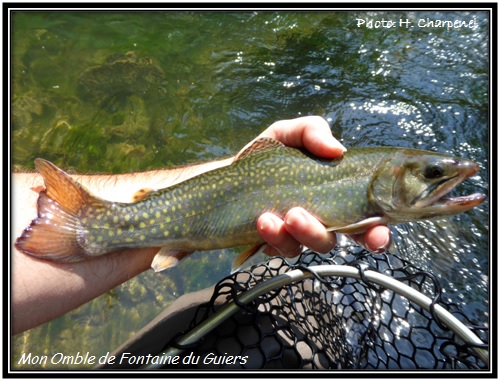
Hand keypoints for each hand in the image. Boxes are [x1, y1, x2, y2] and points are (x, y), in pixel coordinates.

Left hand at [252, 116, 391, 256]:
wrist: (230, 174)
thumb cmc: (267, 154)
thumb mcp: (289, 133)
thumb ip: (312, 131)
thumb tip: (337, 149)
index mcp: (335, 196)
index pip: (366, 222)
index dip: (377, 233)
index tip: (377, 234)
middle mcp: (320, 220)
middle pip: (332, 240)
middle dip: (319, 235)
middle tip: (297, 216)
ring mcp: (295, 234)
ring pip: (303, 247)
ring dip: (290, 234)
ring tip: (269, 217)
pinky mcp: (272, 243)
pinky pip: (277, 249)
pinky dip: (271, 237)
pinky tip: (261, 221)